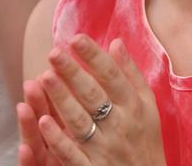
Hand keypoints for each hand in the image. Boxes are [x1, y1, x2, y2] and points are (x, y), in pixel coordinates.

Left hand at [18, 35, 166, 165]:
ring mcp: (105, 149)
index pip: (112, 76)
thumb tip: (116, 42)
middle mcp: (120, 126)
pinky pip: (73, 154)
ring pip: (80, 121)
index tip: (76, 38)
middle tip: (54, 52)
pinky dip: (58, 138)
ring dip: (62, 99)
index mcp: (134, 107)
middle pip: (93, 95)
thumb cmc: (146, 140)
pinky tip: (44, 121)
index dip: (94, 56)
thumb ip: (131, 74)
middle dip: (73, 72)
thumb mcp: (147, 105)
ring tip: (44, 77)